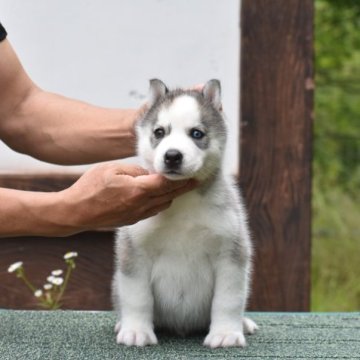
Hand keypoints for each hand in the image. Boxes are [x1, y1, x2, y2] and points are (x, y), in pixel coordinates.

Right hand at [59, 162, 196, 232]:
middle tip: (193, 181)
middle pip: (169, 196)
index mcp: (137, 190)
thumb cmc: (90, 188)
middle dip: (182, 188)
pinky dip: (160, 203)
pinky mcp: (131, 220)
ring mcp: (136, 215)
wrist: (75, 212)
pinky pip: (152, 211)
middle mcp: (140, 205)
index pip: (167, 184)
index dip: (182, 180)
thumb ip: (135, 170)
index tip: (193, 175)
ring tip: (177, 187)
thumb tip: (149, 174)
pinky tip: (158, 196)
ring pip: (162, 205)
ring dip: (171, 196)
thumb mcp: (112, 169)